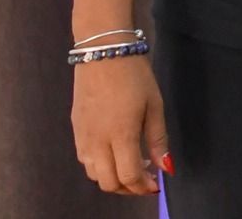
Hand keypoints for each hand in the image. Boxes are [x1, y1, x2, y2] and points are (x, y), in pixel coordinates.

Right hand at [70, 53, 170, 194]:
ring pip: (93, 174)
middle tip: (145, 178)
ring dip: (113, 178)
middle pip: (108, 183)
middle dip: (128, 188)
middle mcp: (96, 141)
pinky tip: (114, 152)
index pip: (128, 176)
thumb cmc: (134, 76)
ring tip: (132, 164)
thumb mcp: (154, 105)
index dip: (143, 187)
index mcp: (120, 135)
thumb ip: (158, 139)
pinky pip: (84, 159)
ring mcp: (82, 137)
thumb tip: (165, 167)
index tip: (156, 184)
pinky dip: (100, 166)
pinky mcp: (75, 130)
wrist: (103, 52)